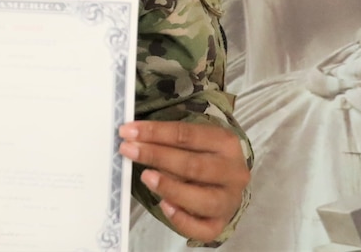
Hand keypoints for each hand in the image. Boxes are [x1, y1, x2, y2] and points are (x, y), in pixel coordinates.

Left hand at [119, 120, 248, 242]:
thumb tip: (133, 139)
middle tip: (128, 150)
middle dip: (156, 156)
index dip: (155, 132)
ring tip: (145, 177)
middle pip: (193, 165)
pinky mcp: (221, 223)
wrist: (225, 180)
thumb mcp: (191, 141)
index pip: (187, 134)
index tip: (128, 132)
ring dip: (170, 187)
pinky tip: (164, 205)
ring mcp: (229, 200)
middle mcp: (233, 172)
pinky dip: (182, 220)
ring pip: (202, 199)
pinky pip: (203, 229)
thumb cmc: (201, 155)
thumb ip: (167, 140)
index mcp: (226, 142)